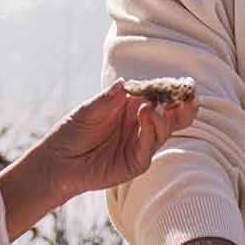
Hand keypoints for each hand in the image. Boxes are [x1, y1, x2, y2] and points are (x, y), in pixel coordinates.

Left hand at [40, 80, 197, 199]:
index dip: (174, 89)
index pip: (162, 97)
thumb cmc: (72, 132)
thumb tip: (125, 82)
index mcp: (134, 108)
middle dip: (186, 105)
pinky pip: (149, 148)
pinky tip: (146, 115)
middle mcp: (142, 125)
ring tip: (149, 106)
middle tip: (188, 94)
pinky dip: (151, 131)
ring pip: (166, 129)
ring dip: (163, 116)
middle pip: (175, 115)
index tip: (183, 82)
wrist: (56, 162)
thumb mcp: (88, 110)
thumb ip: (108, 99)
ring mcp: (141, 144)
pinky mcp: (136, 163)